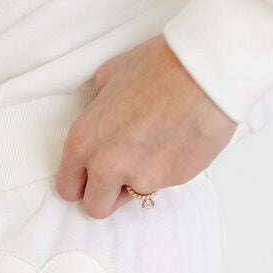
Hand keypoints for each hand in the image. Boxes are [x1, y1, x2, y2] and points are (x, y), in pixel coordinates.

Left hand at [55, 35, 236, 218]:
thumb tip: (99, 112)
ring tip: (154, 147)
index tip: (91, 177)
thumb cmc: (158, 66)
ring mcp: (140, 177)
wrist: (204, 71)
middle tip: (121, 174)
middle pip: (95, 207)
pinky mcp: (171, 181)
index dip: (80, 183)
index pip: (67, 188)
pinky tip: (176, 140)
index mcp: (83, 141)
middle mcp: (105, 165)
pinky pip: (163, 184)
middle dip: (106, 195)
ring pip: (132, 197)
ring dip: (138, 180)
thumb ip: (97, 106)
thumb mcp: (110, 75)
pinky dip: (167, 169)